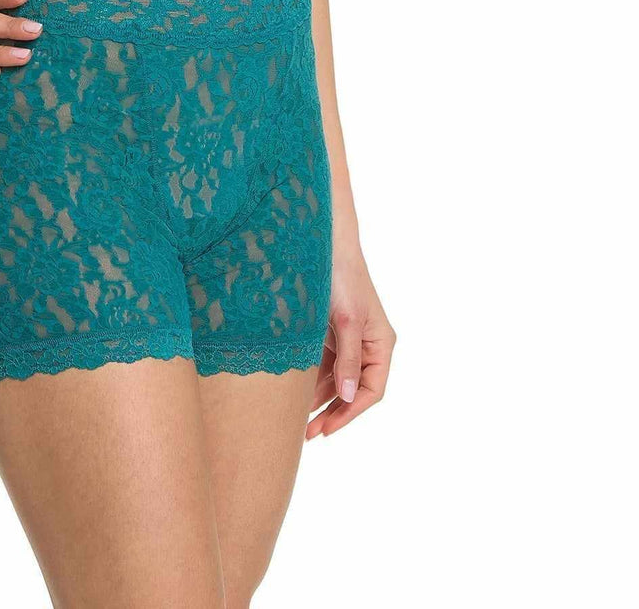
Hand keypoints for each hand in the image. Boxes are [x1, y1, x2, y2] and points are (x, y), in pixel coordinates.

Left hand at [306, 245, 395, 438]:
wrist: (324, 244)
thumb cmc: (341, 278)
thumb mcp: (345, 321)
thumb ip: (348, 360)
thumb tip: (350, 396)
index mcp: (380, 344)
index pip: (371, 390)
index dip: (350, 412)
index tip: (327, 428)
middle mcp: (368, 345)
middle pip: (353, 390)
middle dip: (333, 412)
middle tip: (309, 434)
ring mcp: (348, 339)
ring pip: (337, 380)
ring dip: (319, 399)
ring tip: (298, 420)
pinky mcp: (331, 332)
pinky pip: (324, 364)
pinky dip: (312, 380)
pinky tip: (296, 394)